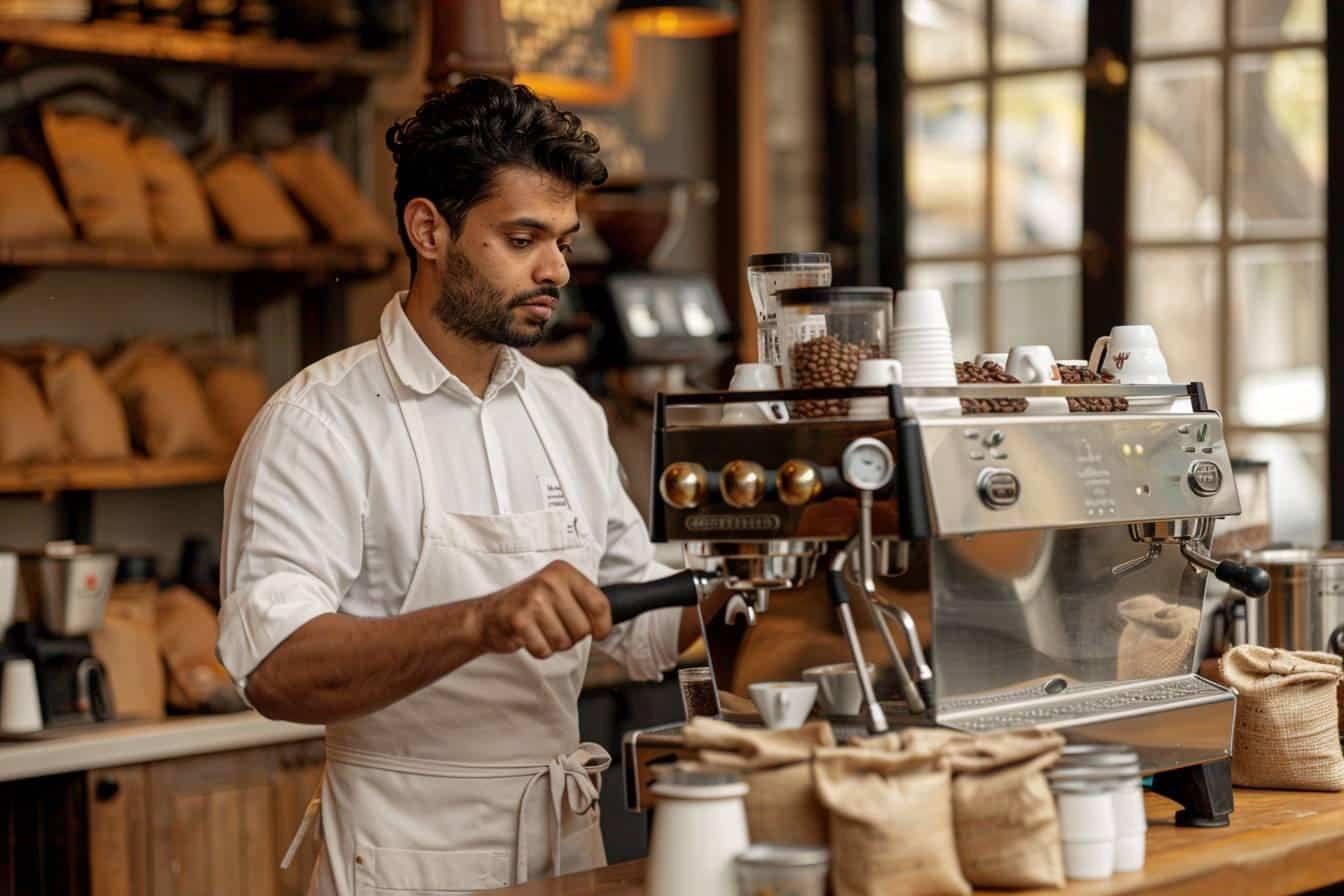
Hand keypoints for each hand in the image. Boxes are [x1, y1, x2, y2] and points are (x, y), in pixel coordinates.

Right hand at [479, 561, 612, 657]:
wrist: (487, 615)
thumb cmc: (529, 606)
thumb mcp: (558, 593)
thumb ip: (584, 604)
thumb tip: (604, 628)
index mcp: (563, 572)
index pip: (599, 604)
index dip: (602, 626)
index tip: (598, 633)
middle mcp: (549, 581)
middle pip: (583, 628)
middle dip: (571, 636)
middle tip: (553, 626)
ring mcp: (533, 599)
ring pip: (564, 641)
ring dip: (554, 643)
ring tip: (539, 630)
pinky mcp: (519, 620)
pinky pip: (544, 650)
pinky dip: (539, 650)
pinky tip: (529, 636)